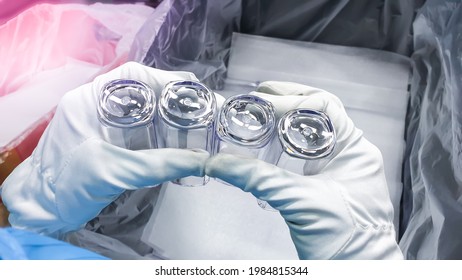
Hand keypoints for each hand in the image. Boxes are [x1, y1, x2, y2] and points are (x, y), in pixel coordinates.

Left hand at [1, 62, 209, 237]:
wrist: (42, 209)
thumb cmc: (68, 185)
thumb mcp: (114, 172)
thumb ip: (157, 166)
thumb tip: (202, 162)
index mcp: (90, 99)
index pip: (134, 77)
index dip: (166, 80)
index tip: (194, 91)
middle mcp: (95, 104)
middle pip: (142, 91)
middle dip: (172, 99)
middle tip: (201, 111)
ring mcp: (99, 121)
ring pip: (141, 109)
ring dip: (167, 115)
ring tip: (194, 124)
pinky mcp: (105, 138)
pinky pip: (137, 126)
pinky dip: (157, 130)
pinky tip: (173, 140)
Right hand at [206, 81, 402, 258]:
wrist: (358, 272)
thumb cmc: (348, 244)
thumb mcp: (300, 202)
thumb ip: (260, 180)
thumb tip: (221, 162)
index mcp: (355, 149)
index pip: (324, 106)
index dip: (291, 99)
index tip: (260, 103)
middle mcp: (349, 153)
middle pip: (318, 113)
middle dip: (288, 101)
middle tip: (257, 97)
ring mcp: (339, 168)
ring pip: (312, 131)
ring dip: (287, 119)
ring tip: (260, 113)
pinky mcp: (326, 183)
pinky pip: (306, 152)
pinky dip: (286, 142)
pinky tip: (269, 143)